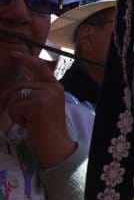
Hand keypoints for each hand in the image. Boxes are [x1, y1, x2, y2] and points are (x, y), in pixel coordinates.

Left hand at [0, 52, 74, 167]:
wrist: (55, 146)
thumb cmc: (47, 129)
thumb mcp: (45, 106)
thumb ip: (36, 92)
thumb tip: (21, 82)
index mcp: (56, 86)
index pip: (40, 67)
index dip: (26, 59)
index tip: (14, 53)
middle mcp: (53, 87)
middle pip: (19, 85)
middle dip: (12, 100)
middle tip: (18, 115)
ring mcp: (46, 95)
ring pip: (15, 96)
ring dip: (15, 111)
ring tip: (27, 121)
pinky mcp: (38, 105)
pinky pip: (14, 106)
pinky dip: (16, 118)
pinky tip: (28, 125)